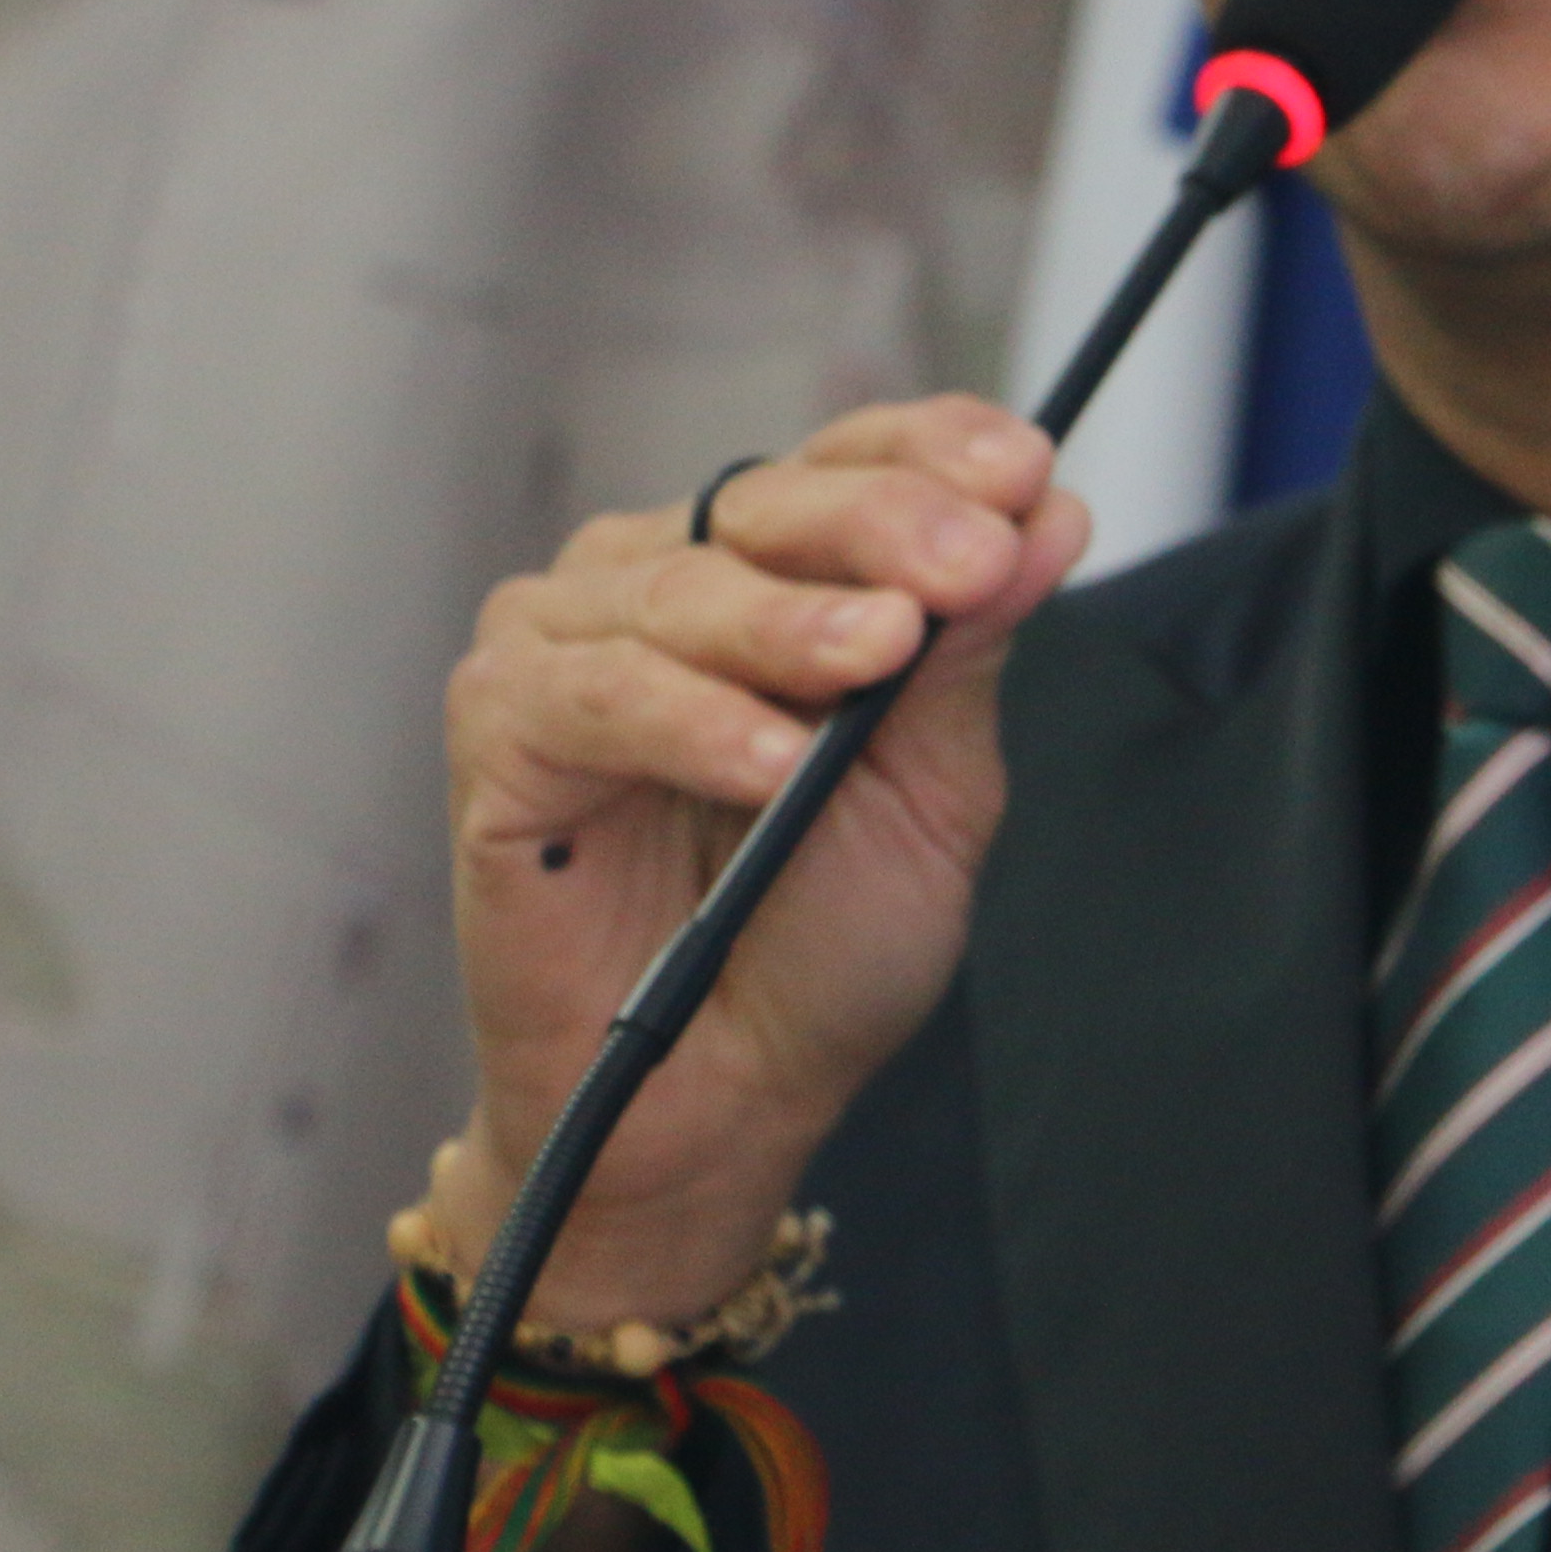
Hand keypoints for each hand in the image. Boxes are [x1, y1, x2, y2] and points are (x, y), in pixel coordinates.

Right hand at [433, 397, 1085, 1334]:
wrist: (723, 1101)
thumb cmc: (819, 943)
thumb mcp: (932, 788)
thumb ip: (970, 652)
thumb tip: (1051, 513)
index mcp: (778, 574)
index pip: (851, 460)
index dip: (934, 451)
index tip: (1025, 470)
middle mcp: (666, 582)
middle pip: (770, 503)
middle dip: (885, 527)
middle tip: (971, 565)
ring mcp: (570, 644)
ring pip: (683, 592)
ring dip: (789, 623)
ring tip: (877, 657)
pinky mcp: (499, 732)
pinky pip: (597, 697)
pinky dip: (691, 722)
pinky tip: (772, 761)